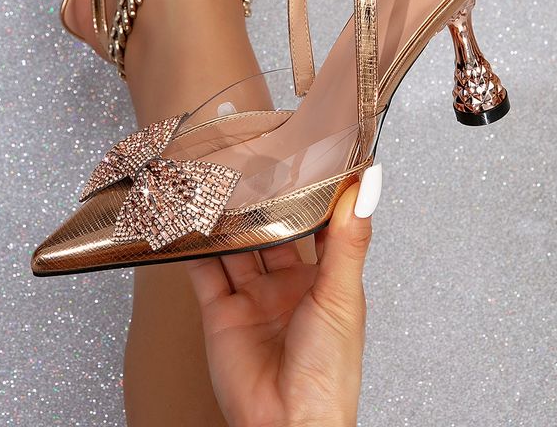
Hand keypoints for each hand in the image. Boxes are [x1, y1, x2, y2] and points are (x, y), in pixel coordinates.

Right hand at [186, 164, 381, 426]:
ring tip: (216, 183)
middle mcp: (288, 286)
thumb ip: (349, 240)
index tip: (302, 157)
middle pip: (271, 232)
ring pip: (236, 247)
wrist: (288, 426)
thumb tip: (367, 187)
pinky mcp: (221, 314)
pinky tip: (189, 222)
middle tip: (250, 162)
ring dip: (226, 220)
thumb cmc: (328, 372)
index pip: (317, 226)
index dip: (309, 195)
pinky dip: (194, 248)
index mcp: (324, 281)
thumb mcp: (342, 296)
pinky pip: (205, 273)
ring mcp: (253, 299)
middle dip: (261, 203)